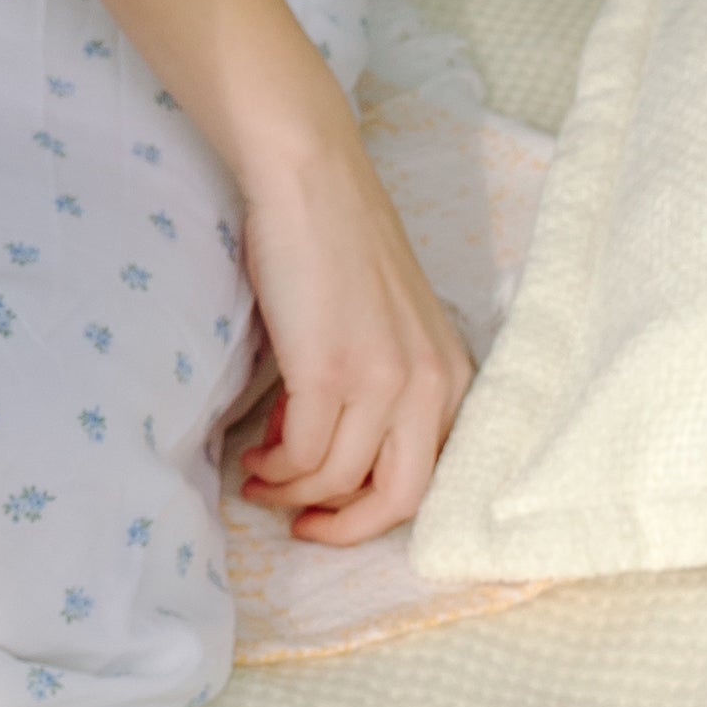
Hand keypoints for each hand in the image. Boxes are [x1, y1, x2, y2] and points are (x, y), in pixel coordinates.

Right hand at [231, 130, 469, 545]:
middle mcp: (430, 385)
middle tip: (298, 522)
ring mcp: (383, 380)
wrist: (310, 182)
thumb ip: (376, 385)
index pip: (429, 477)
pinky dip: (275, 466)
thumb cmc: (335, 243)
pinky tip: (254, 454)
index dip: (374, 509)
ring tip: (258, 478)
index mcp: (452, 374)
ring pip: (339, 477)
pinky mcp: (331, 371)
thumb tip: (323, 442)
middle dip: (344, 524)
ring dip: (291, 490)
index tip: (329, 512)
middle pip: (398, 497)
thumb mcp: (382, 326)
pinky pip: (304, 452)